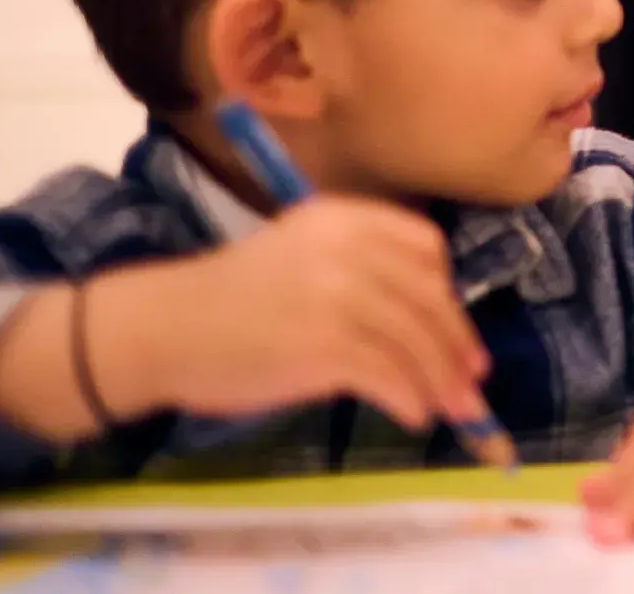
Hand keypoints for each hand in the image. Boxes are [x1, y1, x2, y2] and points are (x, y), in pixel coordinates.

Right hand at [108, 196, 492, 433]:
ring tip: (451, 410)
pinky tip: (414, 416)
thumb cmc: (229, 298)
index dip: (447, 291)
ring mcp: (337, 294)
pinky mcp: (323, 343)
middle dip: (455, 344)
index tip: (455, 327)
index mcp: (343, 217)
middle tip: (471, 382)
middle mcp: (347, 247)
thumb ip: (360, 270)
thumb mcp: (301, 255)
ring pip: (414, 340)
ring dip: (440, 381)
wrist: (162, 327)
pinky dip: (408, 398)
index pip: (425, 247)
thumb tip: (425, 322)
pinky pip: (387, 374)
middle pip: (428, 297)